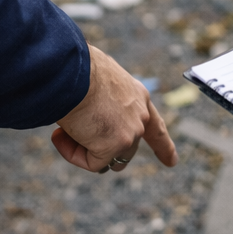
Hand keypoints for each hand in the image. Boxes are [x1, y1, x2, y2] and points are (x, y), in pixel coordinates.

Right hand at [53, 46, 179, 173]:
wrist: (71, 71)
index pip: (154, 126)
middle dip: (100, 148)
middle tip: (66, 134)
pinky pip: (91, 163)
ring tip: (64, 127)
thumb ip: (102, 102)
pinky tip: (60, 134)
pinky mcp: (115, 146)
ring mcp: (130, 133)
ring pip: (106, 158)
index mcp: (137, 96)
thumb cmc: (76, 70)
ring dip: (82, 148)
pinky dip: (72, 153)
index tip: (172, 162)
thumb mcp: (97, 82)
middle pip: (124, 149)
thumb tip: (87, 117)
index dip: (163, 146)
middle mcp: (139, 116)